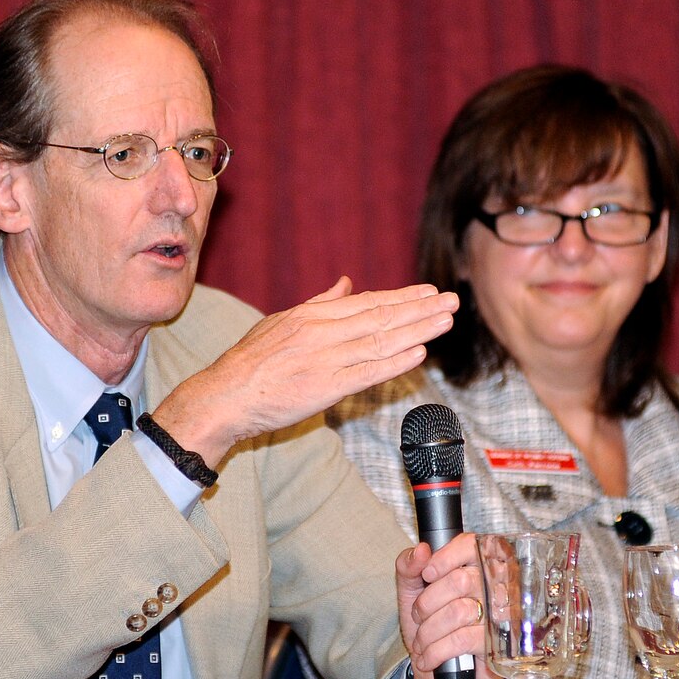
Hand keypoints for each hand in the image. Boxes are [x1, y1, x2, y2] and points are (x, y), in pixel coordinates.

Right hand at [154, 277, 457, 466]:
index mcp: (313, 315)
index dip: (402, 297)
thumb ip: (319, 303)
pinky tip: (419, 353)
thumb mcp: (282, 321)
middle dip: (420, 309)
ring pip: (381, 341)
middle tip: (452, 300)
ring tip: (445, 321)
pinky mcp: (325, 388)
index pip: (367, 302)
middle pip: (381, 317)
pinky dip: (395, 362)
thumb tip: (346, 284)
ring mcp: (325, 360)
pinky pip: (367, 372)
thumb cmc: (251, 360)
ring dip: (417, 330)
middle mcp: (322, 332)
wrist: (226, 395)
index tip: (430, 292)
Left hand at [396, 534, 500, 678]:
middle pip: (460, 580)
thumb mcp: (412, 591)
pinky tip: (429, 657)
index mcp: (478, 567)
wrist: (436, 672)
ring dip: (428, 630)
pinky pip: (462, 640)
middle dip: (427, 602)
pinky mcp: (498, 647)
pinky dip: (436, 650)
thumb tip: (420, 550)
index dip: (445, 557)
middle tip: (419, 616)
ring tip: (422, 641)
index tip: (426, 574)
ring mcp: (501, 618)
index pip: (471, 545)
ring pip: (459, 612)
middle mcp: (497, 588)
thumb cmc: (429, 624)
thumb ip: (409, 566)